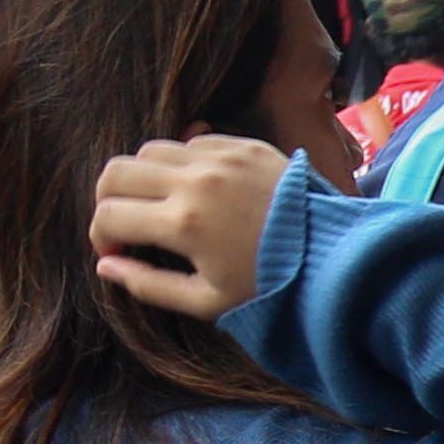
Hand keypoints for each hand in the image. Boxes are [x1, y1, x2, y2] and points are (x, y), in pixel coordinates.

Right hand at [88, 135, 287, 320]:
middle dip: (109, 199)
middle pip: (117, 171)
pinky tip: (199, 188)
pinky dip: (184, 162)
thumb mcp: (208, 301)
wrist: (342, 258)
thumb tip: (105, 264)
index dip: (102, 236)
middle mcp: (197, 181)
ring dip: (143, 177)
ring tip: (161, 204)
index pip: (108, 216)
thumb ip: (148, 285)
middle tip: (125, 222)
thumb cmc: (275, 287)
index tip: (117, 250)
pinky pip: (195, 142)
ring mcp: (223, 158)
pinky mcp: (248, 146)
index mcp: (183, 223)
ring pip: (151, 151)